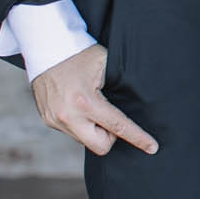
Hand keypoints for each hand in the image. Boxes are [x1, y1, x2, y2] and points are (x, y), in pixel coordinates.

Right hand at [31, 44, 156, 156]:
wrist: (47, 50)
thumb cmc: (80, 55)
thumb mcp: (106, 64)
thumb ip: (121, 85)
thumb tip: (139, 99)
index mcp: (85, 102)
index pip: (118, 126)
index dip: (138, 138)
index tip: (152, 147)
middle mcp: (68, 115)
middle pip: (101, 146)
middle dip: (111, 136)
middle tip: (110, 116)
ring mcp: (55, 120)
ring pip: (85, 140)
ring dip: (95, 129)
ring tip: (93, 106)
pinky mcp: (48, 121)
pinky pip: (73, 132)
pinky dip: (82, 125)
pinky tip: (81, 108)